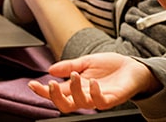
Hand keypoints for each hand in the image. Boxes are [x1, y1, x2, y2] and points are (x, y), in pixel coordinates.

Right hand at [29, 53, 159, 112]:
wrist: (133, 67)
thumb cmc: (111, 66)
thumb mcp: (87, 61)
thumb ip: (70, 66)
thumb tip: (51, 69)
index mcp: (78, 87)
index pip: (57, 92)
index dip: (43, 91)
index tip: (32, 84)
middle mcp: (85, 95)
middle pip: (64, 104)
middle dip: (54, 97)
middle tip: (50, 85)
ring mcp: (98, 98)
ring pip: (80, 103)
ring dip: (74, 89)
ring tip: (75, 74)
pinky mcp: (111, 99)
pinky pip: (100, 101)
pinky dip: (94, 93)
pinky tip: (93, 82)